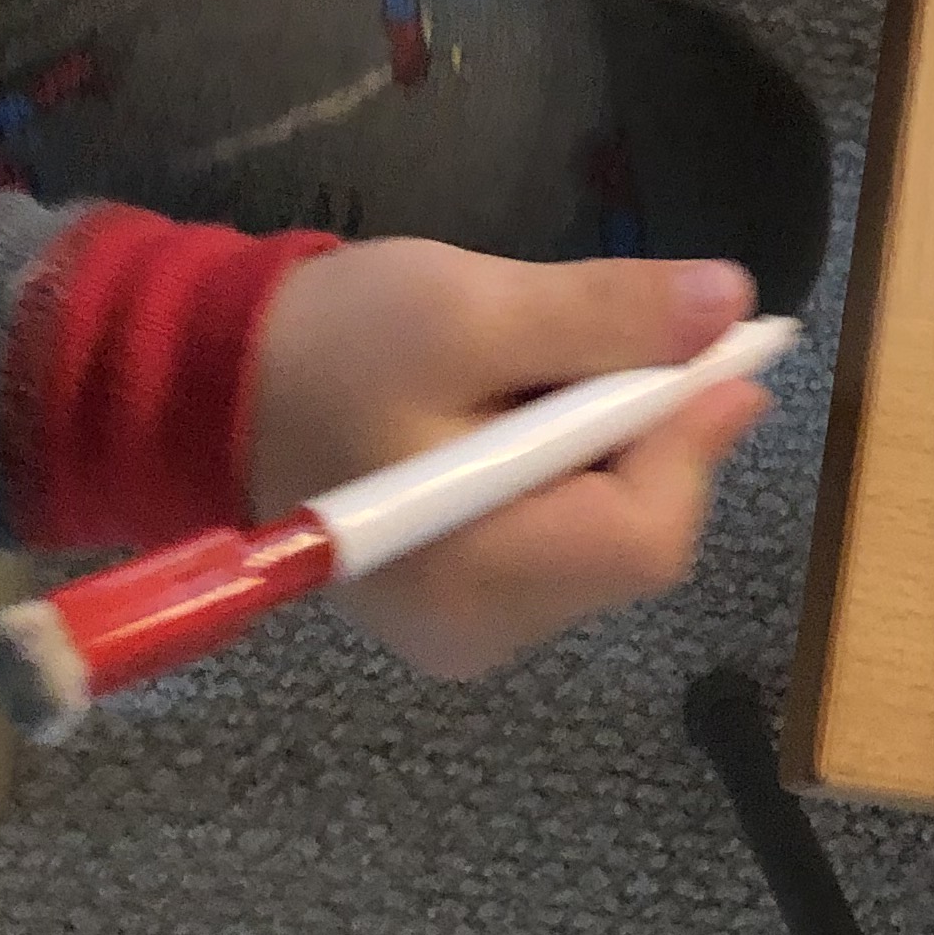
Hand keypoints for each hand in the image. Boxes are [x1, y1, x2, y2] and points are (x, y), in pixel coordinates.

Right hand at [246, 246, 768, 676]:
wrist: (205, 385)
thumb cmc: (324, 347)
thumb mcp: (464, 310)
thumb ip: (599, 316)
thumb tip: (728, 303)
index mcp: (476, 583)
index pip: (644, 533)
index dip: (694, 434)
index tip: (725, 340)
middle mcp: (482, 631)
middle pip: (634, 536)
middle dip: (651, 429)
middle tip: (635, 330)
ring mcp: (469, 622)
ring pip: (604, 529)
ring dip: (610, 438)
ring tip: (548, 360)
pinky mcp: (458, 595)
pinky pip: (558, 529)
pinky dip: (569, 460)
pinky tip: (526, 402)